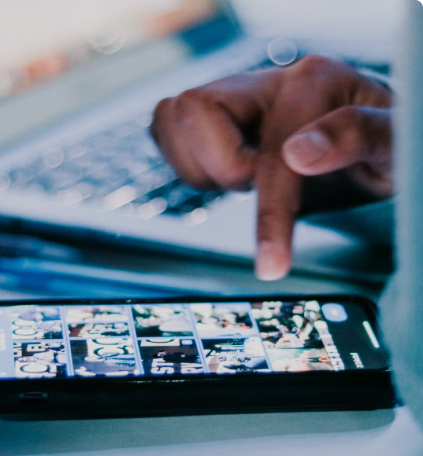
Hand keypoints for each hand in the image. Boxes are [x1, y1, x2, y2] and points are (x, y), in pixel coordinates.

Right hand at [150, 56, 392, 279]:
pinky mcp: (219, 114)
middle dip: (217, 168)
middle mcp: (268, 81)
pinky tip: (222, 172)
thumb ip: (359, 137)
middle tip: (252, 185)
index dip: (268, 214)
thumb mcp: (395, 145)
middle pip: (192, 109)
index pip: (270, 154)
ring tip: (244, 178)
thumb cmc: (386, 145)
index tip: (271, 265)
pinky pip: (169, 130)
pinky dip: (186, 162)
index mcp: (314, 82)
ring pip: (171, 118)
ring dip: (198, 166)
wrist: (370, 140)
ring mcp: (239, 95)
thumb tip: (298, 153)